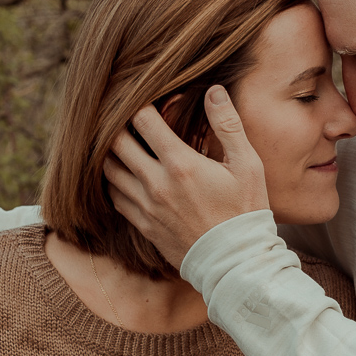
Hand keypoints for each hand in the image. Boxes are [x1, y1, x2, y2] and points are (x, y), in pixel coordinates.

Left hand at [104, 85, 269, 267]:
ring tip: (125, 144)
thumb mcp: (247, 164)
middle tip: (130, 119)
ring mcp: (145, 207)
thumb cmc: (246, 211)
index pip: (142, 120)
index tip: (152, 101)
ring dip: (112, 153)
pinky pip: (114, 197)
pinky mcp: (143, 226)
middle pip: (116, 142)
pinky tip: (127, 175)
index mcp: (180, 163)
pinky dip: (114, 181)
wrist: (237, 264)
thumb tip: (213, 91)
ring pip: (109, 170)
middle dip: (120, 125)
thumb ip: (228, 125)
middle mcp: (155, 183)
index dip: (143, 104)